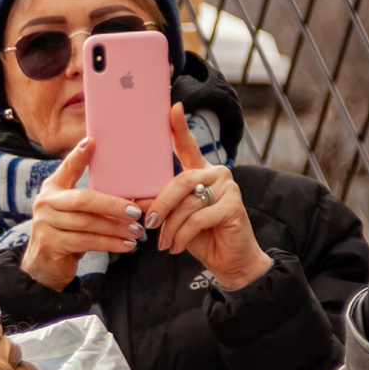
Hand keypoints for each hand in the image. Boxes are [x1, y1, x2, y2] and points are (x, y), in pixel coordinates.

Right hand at [19, 140, 144, 290]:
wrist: (43, 264)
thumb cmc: (67, 232)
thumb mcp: (75, 211)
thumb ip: (95, 200)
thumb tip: (136, 197)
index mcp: (53, 187)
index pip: (67, 168)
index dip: (79, 156)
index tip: (92, 142)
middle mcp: (45, 202)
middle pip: (83, 200)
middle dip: (112, 205)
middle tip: (135, 211)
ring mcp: (45, 224)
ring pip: (87, 224)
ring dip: (115, 228)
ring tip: (136, 232)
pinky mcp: (49, 245)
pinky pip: (85, 243)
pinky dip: (109, 244)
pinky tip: (125, 245)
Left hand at [153, 109, 271, 287]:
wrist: (230, 262)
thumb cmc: (201, 238)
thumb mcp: (175, 219)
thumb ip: (161, 204)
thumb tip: (135, 198)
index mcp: (201, 172)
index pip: (189, 146)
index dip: (180, 127)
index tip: (173, 107)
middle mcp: (217, 173)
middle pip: (180, 180)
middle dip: (161, 204)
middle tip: (148, 224)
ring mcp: (228, 188)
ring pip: (187, 203)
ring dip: (171, 227)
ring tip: (165, 244)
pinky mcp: (234, 206)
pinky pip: (198, 218)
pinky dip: (183, 235)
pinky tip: (178, 247)